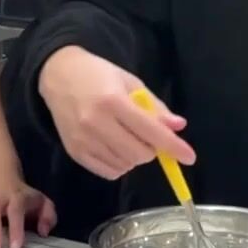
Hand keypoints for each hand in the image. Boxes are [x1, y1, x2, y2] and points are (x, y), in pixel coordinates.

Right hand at [38, 47, 195, 179]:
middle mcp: (96, 123)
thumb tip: (178, 127)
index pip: (151, 131)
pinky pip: (109, 172)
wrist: (57, 75)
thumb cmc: (99, 75)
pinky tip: (115, 147)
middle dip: (152, 149)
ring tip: (127, 137)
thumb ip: (154, 106)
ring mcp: (83, 140)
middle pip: (140, 154)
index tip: (190, 157)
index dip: (173, 146)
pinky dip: (120, 165)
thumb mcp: (130, 82)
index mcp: (113, 101)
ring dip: (136, 157)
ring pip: (126, 165)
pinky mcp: (74, 152)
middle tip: (147, 135)